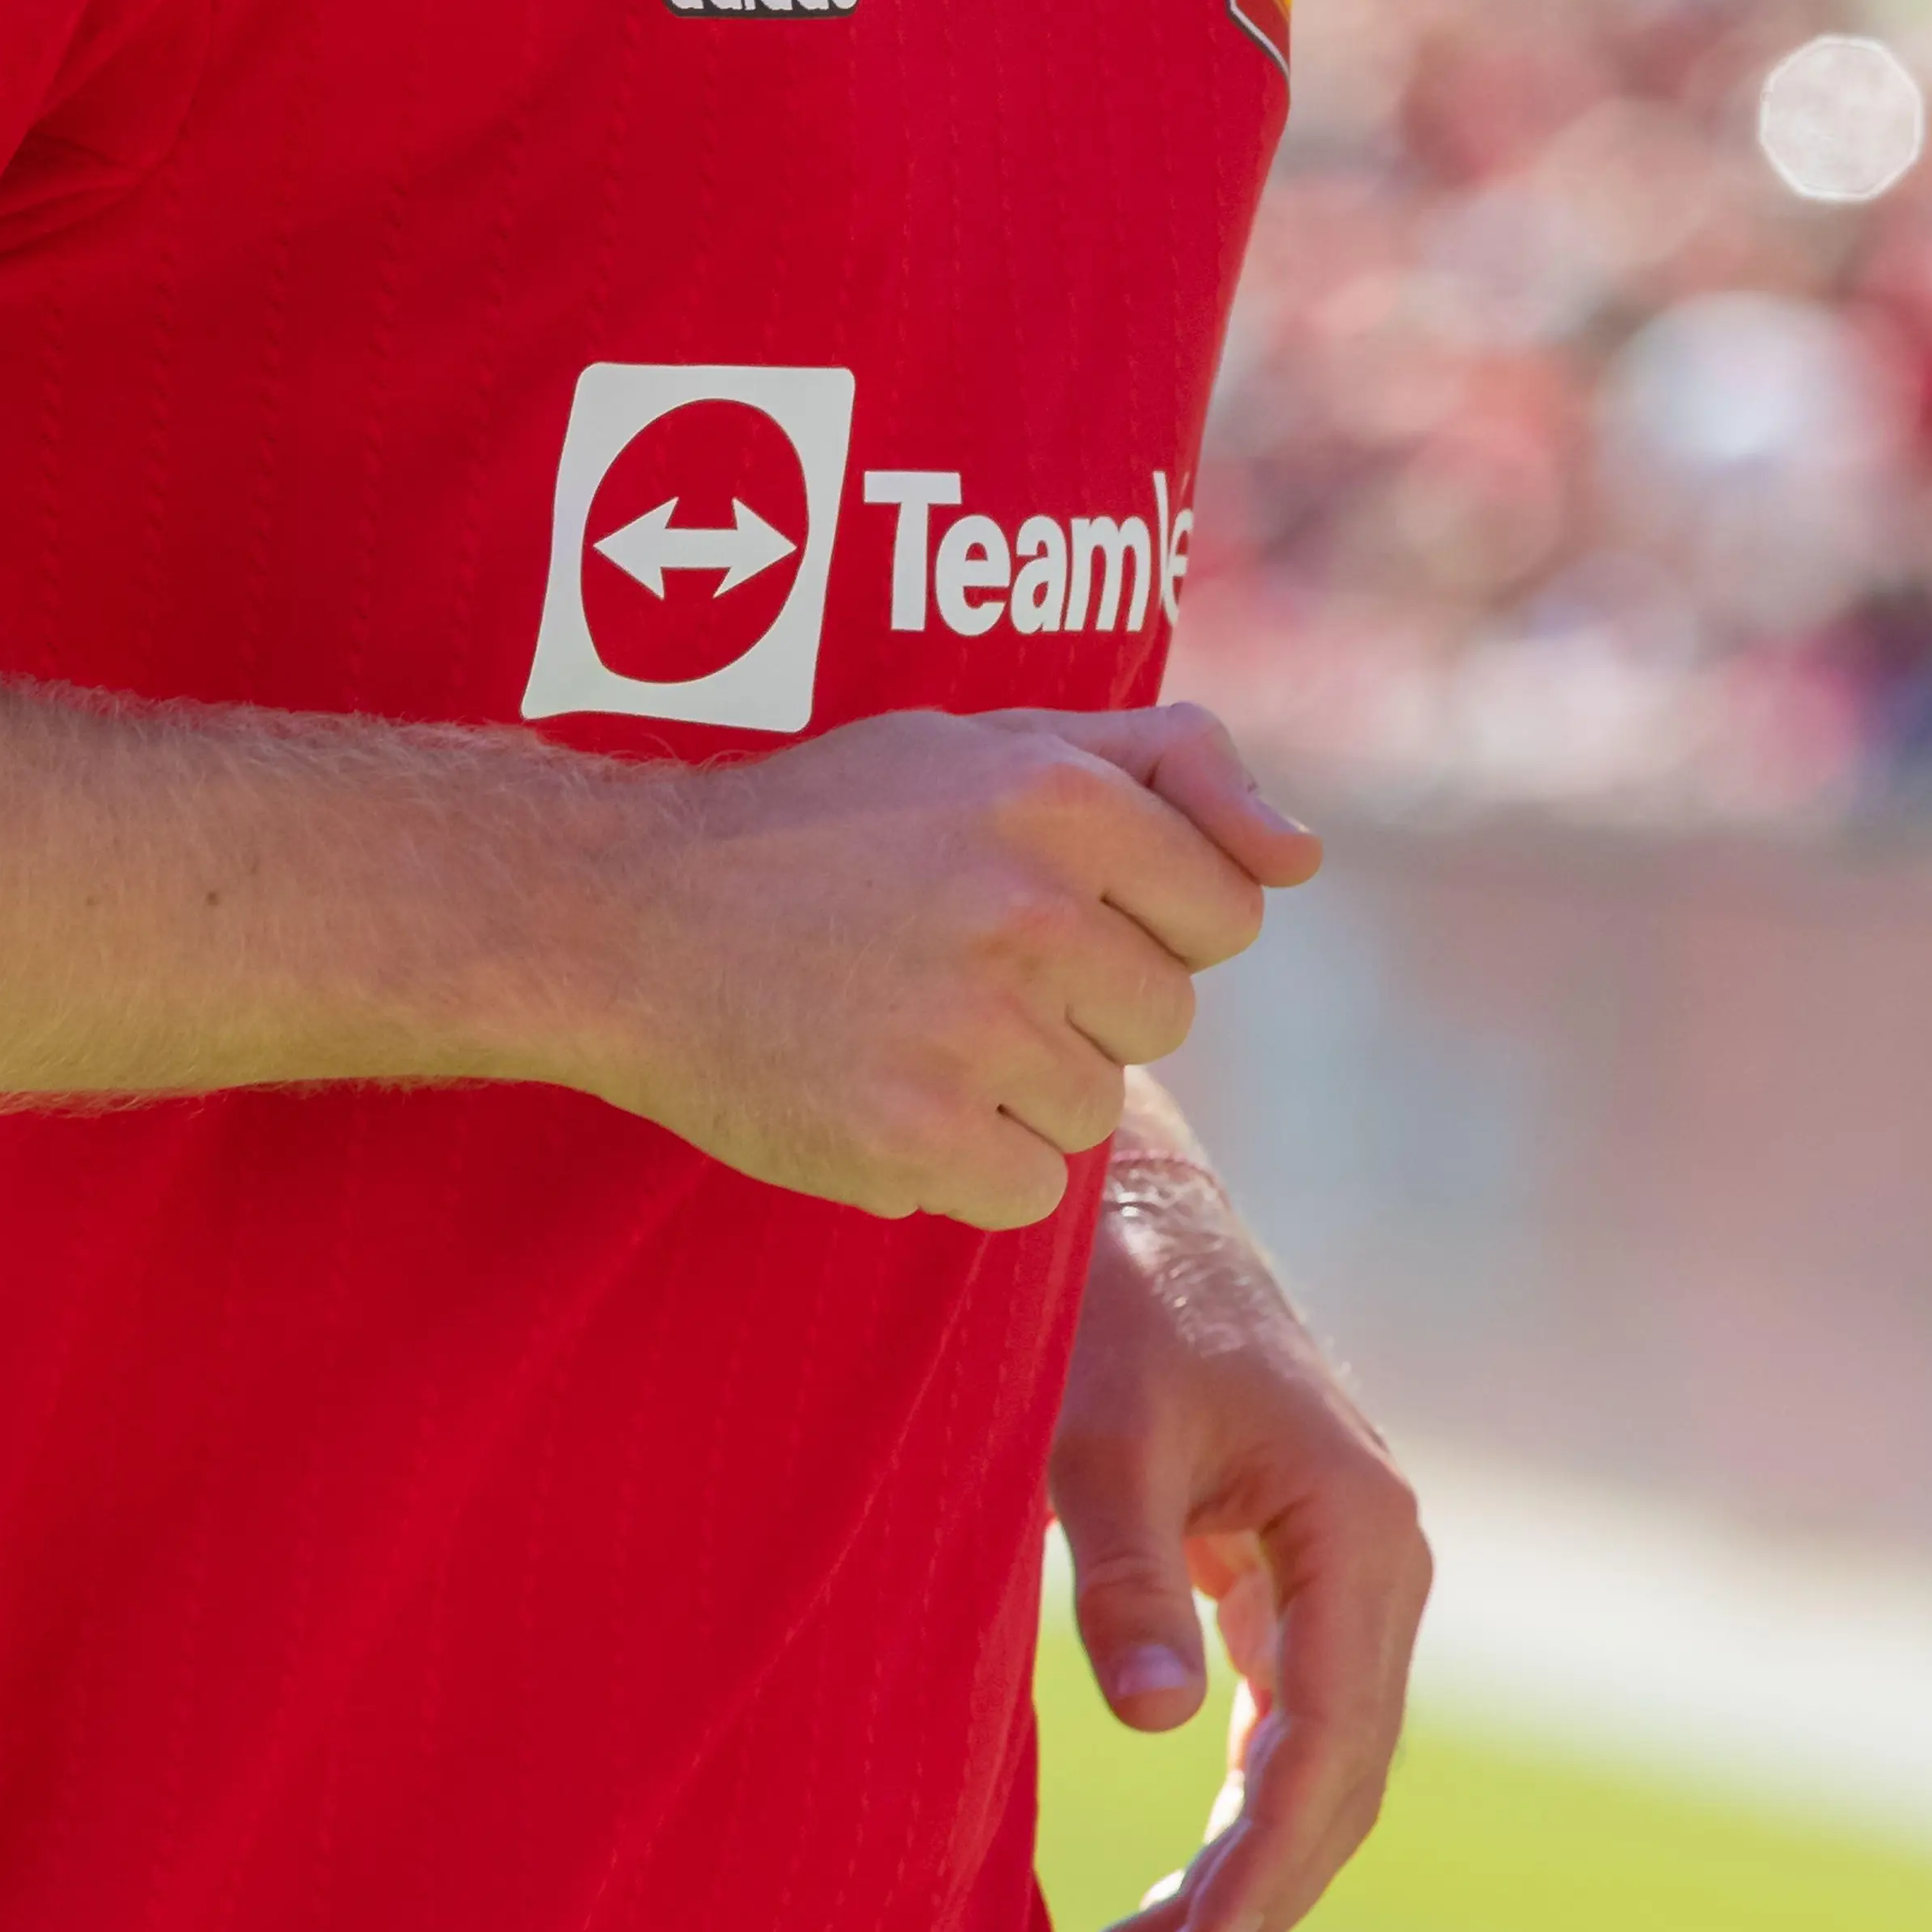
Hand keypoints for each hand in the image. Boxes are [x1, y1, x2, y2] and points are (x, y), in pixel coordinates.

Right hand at [576, 705, 1319, 1222]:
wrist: (626, 918)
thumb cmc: (822, 824)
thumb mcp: (986, 741)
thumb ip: (1168, 766)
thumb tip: (1305, 858)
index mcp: (1057, 796)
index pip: (1224, 909)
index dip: (1144, 916)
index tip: (1046, 904)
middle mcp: (1031, 908)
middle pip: (1162, 1015)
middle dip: (1082, 999)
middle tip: (955, 959)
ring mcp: (975, 1032)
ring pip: (1094, 1108)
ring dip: (1018, 1084)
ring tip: (904, 1018)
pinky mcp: (921, 1141)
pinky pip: (1026, 1189)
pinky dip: (963, 1161)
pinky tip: (880, 1087)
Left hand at [1052, 1095, 1429, 1931]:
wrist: (1128, 1202)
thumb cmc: (1111, 1304)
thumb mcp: (1098, 1430)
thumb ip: (1126, 1572)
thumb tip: (1156, 1728)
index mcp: (1358, 1531)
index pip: (1321, 1753)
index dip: (1255, 1881)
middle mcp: (1380, 1561)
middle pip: (1333, 1782)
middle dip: (1248, 1905)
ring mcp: (1347, 1569)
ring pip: (1315, 1763)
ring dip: (1240, 1871)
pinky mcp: (1298, 1570)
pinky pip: (1289, 1720)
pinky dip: (1237, 1804)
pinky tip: (1181, 1881)